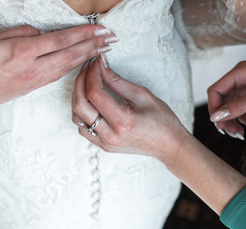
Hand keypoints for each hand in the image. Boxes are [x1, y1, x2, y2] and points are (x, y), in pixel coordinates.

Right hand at [0, 24, 117, 115]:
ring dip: (88, 57)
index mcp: (24, 52)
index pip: (61, 40)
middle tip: (112, 38)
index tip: (100, 28)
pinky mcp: (33, 87)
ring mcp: (35, 80)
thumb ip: (21, 33)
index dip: (83, 34)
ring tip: (103, 49)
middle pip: (70, 55)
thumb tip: (40, 33)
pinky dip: (74, 67)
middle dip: (93, 45)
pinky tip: (82, 63)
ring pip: (68, 66)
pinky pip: (58, 75)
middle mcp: (34, 68)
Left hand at [71, 57, 186, 162]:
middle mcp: (110, 135)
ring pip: (76, 117)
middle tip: (87, 69)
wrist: (169, 146)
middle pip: (79, 105)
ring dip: (77, 97)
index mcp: (122, 122)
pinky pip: (82, 128)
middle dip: (80, 82)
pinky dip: (80, 111)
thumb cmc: (162, 122)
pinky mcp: (102, 145)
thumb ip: (118, 82)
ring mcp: (104, 143)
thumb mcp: (143, 96)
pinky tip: (88, 100)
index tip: (95, 64)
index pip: (94, 94)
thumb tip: (101, 67)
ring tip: (86, 82)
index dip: (91, 75)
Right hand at [207, 61, 245, 138]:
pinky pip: (239, 105)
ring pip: (229, 105)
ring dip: (232, 120)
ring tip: (240, 133)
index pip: (215, 91)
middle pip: (220, 99)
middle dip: (224, 117)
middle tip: (231, 133)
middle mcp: (240, 76)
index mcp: (240, 72)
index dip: (213, 108)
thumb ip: (241, 106)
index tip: (219, 124)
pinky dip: (242, 117)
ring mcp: (245, 83)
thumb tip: (217, 116)